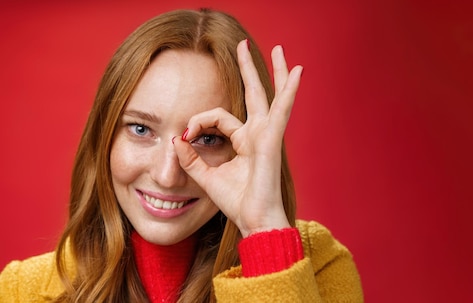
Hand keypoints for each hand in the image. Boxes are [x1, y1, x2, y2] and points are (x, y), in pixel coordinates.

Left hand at [172, 40, 302, 237]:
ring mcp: (267, 134)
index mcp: (244, 141)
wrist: (255, 220)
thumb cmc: (237, 202)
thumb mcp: (206, 176)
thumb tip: (176, 137)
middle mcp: (257, 133)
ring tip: (279, 49)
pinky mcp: (272, 139)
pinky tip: (296, 72)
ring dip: (274, 71)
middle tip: (243, 44)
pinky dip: (288, 91)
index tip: (185, 136)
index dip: (199, 121)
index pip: (218, 117)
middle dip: (248, 69)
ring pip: (270, 96)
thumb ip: (191, 157)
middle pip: (253, 94)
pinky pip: (280, 110)